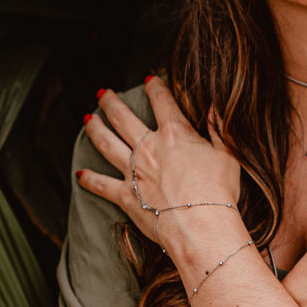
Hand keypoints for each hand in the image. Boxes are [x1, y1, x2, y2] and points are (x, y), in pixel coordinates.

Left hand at [77, 78, 242, 247]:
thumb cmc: (219, 192)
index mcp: (175, 134)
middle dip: (111, 102)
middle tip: (103, 94)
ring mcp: (134, 171)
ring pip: (106, 143)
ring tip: (87, 120)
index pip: (162, 101)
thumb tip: (215, 106)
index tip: (149, 80)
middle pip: (123, 118)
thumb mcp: (227, 155)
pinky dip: (89, 179)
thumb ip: (218, 129)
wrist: (201, 226)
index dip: (155, 87)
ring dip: (95, 129)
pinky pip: (101, 185)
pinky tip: (79, 174)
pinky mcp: (126, 196)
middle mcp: (149, 147)